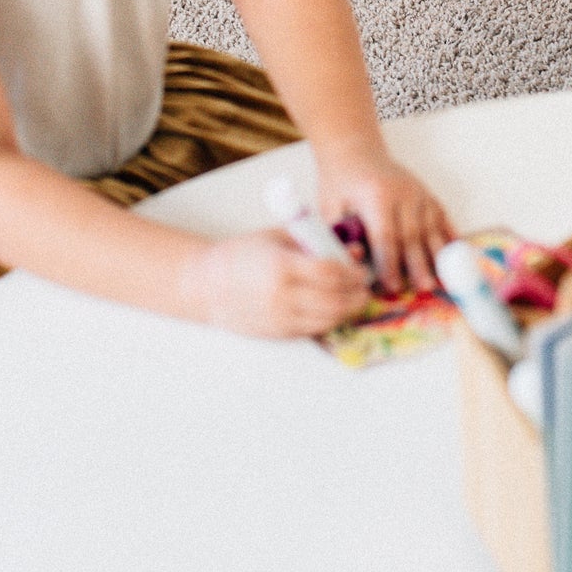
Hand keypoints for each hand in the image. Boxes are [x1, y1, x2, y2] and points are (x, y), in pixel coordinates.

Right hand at [180, 228, 370, 338]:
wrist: (206, 285)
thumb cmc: (242, 254)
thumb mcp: (278, 237)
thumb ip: (316, 242)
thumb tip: (353, 250)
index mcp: (280, 266)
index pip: (330, 273)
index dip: (352, 273)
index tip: (360, 269)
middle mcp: (281, 296)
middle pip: (334, 301)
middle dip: (356, 295)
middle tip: (365, 287)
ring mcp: (278, 318)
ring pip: (327, 320)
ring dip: (348, 311)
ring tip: (356, 299)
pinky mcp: (277, 333)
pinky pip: (313, 331)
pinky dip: (330, 321)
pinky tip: (335, 310)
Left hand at [316, 146, 454, 294]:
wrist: (356, 152)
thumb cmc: (340, 184)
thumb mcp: (330, 208)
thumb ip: (342, 235)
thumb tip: (356, 262)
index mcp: (376, 196)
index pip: (385, 235)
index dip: (389, 263)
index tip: (392, 286)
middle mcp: (403, 194)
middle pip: (412, 235)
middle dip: (419, 265)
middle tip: (424, 288)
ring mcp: (419, 193)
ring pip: (431, 229)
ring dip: (438, 256)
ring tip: (444, 279)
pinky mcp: (428, 195)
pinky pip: (443, 218)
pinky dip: (450, 237)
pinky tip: (457, 256)